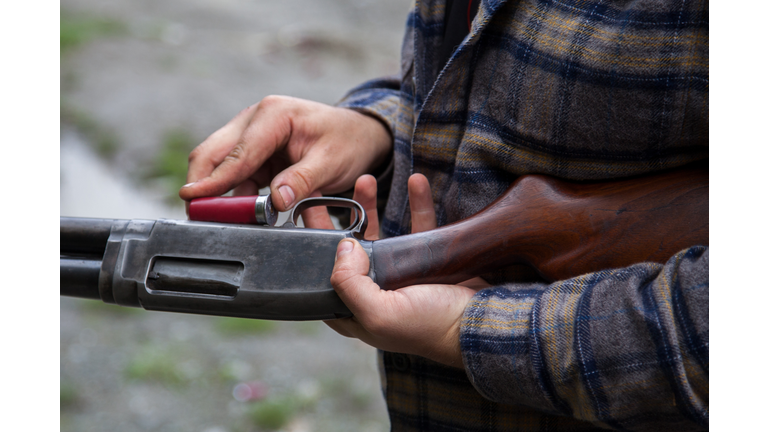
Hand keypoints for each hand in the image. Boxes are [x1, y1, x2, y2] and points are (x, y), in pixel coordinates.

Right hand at [178, 96, 391, 218]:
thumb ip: (302, 181)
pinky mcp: (254, 152)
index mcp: (273, 115)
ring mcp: (251, 134)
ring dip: (216, 193)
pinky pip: (234, 175)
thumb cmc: (347, 141)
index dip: (213, 180)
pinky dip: (232, 194)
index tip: (191, 199)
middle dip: (202, 185)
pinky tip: (237, 214)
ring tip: (217, 221)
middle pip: (213, 153)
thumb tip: (276, 201)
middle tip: (196, 216)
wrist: (358, 134)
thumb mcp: (331, 162)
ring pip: (219, 165)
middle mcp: (255, 119)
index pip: (237, 153)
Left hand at [325, 174, 487, 366]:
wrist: (481, 322)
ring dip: (371, 205)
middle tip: (324, 190)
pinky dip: (416, 203)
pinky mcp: (424, 260)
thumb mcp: (379, 314)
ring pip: (378, 232)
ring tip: (366, 179)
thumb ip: (350, 284)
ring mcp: (398, 275)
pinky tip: (415, 182)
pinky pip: (416, 225)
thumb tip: (343, 246)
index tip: (302, 214)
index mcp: (354, 309)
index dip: (309, 248)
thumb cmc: (430, 327)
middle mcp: (372, 291)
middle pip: (346, 250)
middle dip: (336, 218)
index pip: (321, 276)